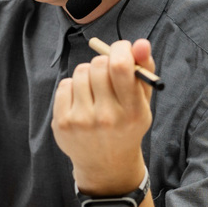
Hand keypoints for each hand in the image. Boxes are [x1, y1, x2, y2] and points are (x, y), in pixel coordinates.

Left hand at [52, 39, 153, 194]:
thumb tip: (140, 43)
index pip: (120, 67)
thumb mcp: (143, 102)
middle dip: (105, 61)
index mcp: (132, 111)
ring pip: (81, 71)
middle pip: (99, 65)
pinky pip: (65, 84)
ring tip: (96, 90)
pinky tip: (83, 100)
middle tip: (109, 73)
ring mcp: (81, 121)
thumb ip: (144, 70)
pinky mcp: (62, 122)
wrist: (106, 164)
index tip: (122, 50)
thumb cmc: (127, 125)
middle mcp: (106, 117)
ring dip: (89, 74)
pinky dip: (74, 86)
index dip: (120, 49)